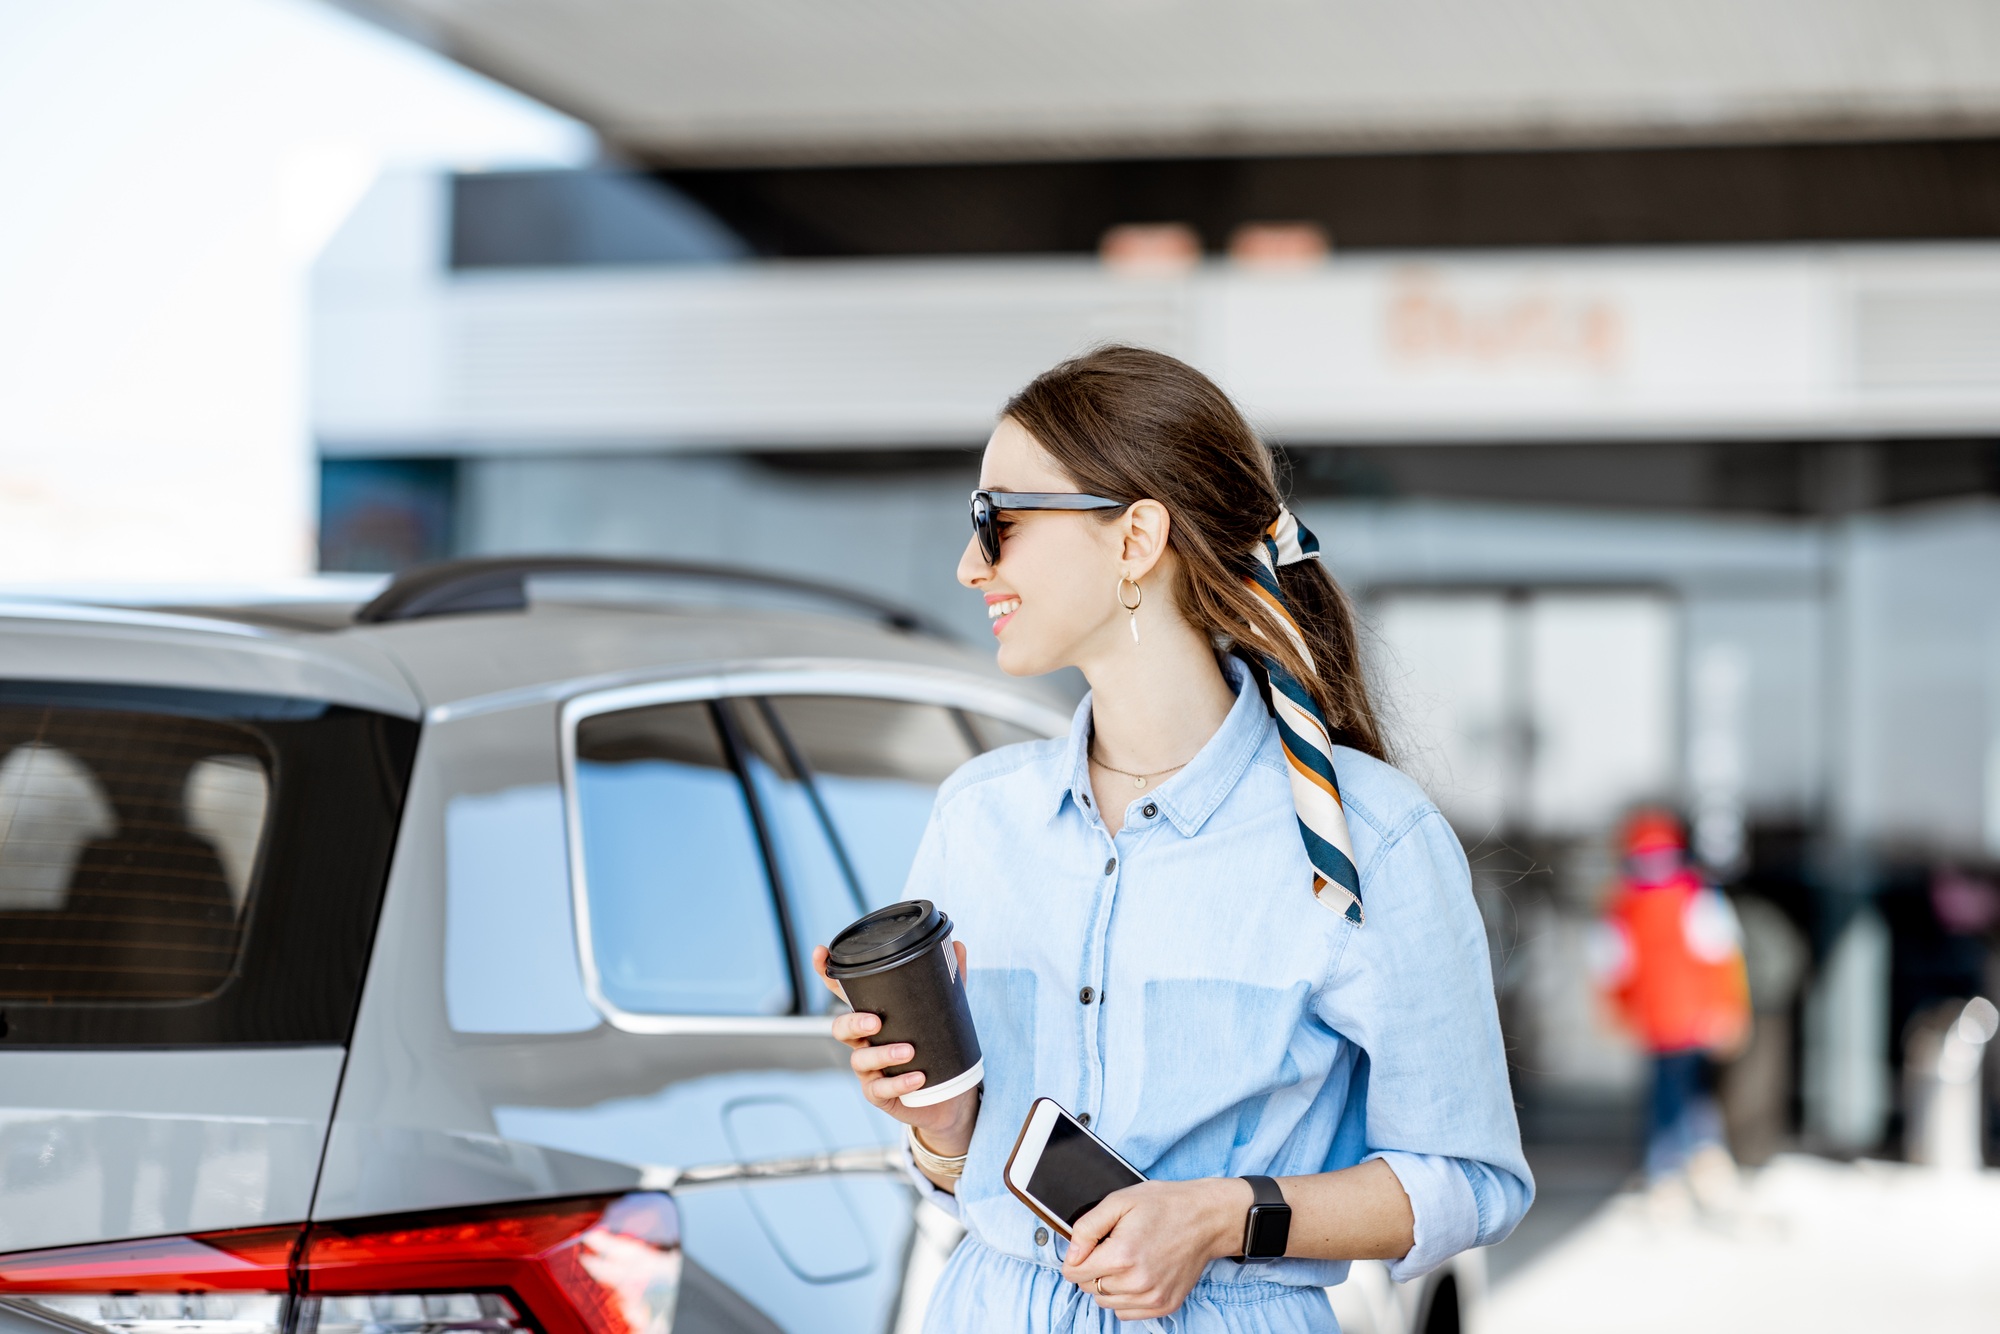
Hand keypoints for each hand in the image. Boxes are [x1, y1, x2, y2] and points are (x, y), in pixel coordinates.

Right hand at [811, 943, 979, 1155]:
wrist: (949, 1097)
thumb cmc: (936, 1049)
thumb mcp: (945, 1013)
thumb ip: (950, 981)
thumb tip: (960, 945)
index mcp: (873, 1016)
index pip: (845, 993)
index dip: (827, 974)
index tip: (821, 953)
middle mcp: (864, 1042)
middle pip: (841, 1028)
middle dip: (852, 1023)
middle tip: (875, 1021)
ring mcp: (869, 1069)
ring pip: (859, 1059)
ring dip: (882, 1054)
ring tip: (908, 1052)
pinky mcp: (879, 1094)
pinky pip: (880, 1089)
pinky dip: (898, 1082)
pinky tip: (917, 1078)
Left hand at [1059, 1177, 1249, 1320]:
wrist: (1206, 1218)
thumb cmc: (1164, 1205)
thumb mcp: (1119, 1201)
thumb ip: (1087, 1228)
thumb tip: (1071, 1254)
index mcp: (1122, 1255)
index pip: (1074, 1273)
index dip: (1075, 1257)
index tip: (1088, 1247)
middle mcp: (1136, 1282)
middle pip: (1089, 1288)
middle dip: (1092, 1269)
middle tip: (1111, 1247)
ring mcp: (1152, 1297)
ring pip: (1106, 1303)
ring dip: (1108, 1285)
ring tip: (1126, 1260)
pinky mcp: (1164, 1305)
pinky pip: (1126, 1313)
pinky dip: (1125, 1298)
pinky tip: (1136, 1275)